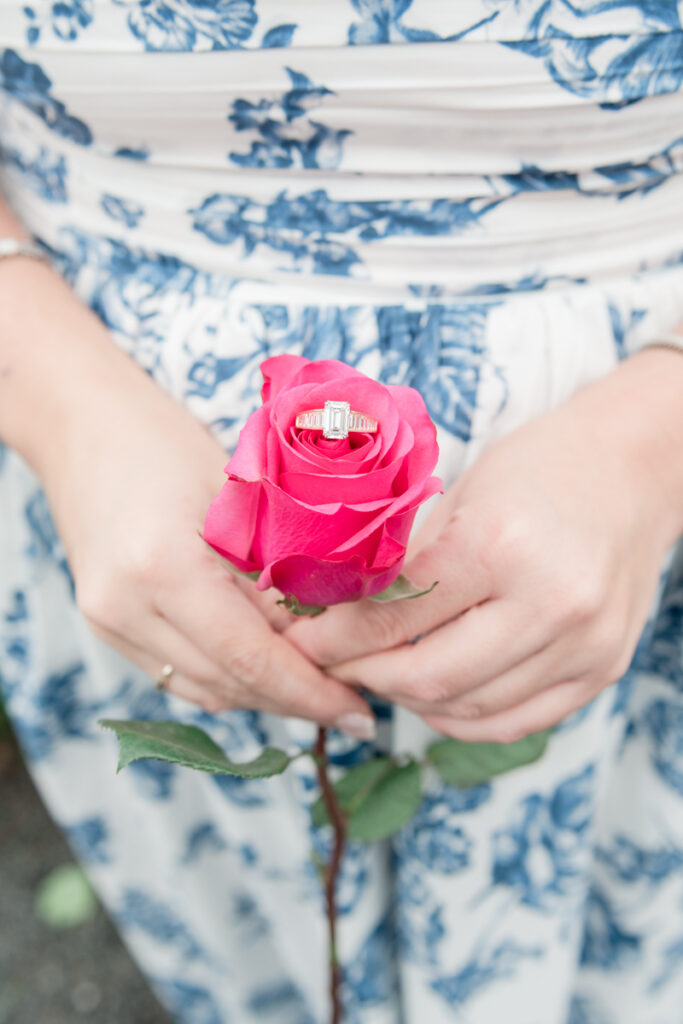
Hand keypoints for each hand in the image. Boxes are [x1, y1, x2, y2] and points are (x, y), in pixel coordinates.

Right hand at [38, 340, 374, 733]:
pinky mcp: (107, 624)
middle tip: (352, 704)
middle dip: (296, 701)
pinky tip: (270, 672)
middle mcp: (125, 606)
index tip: (358, 712)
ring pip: (204, 689)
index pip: (251, 656)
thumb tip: (335, 633)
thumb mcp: (240, 494)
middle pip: (228, 684)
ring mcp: (109, 621)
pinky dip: (229, 678)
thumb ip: (279, 566)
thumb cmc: (166, 440)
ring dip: (265, 696)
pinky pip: (179, 674)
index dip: (311, 692)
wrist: (83, 424)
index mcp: (163, 565)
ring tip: (320, 692)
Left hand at [287, 350, 682, 741]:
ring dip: (408, 700)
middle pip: (429, 675)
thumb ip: (403, 558)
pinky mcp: (603, 669)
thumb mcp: (460, 492)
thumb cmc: (540, 468)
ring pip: (468, 708)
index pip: (394, 615)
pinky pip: (515, 722)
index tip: (302, 641)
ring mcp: (584, 644)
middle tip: (331, 663)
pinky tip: (432, 698)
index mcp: (501, 543)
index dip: (335, 638)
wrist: (632, 471)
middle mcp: (550, 601)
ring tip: (377, 675)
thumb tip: (331, 607)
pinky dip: (462, 718)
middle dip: (363, 676)